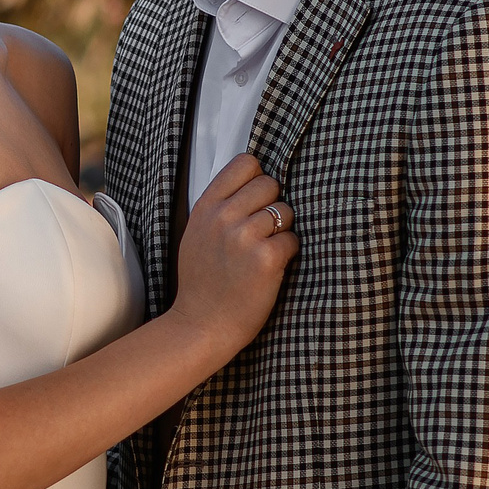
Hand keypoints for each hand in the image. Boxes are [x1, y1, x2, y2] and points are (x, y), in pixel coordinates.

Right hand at [171, 153, 295, 355]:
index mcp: (206, 207)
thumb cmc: (202, 283)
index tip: (255, 199)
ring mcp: (244, 237)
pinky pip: (292, 239)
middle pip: (270, 184)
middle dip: (272, 204)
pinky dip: (287, 253)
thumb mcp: (196, 235)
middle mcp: (223, 217)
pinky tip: (270, 269)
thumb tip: (252, 183)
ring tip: (263, 252)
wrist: (201, 325)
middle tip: (262, 231)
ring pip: (285, 211)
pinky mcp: (266, 259)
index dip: (257, 179)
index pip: (245, 163)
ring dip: (281, 231)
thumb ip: (219, 207)